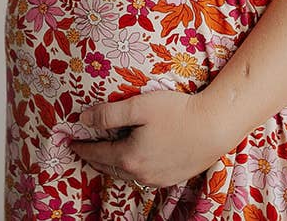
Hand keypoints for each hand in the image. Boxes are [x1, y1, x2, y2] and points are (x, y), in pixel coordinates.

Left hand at [69, 89, 237, 190]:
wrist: (216, 126)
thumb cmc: (178, 112)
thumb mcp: (139, 106)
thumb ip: (109, 114)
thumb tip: (83, 120)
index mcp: (129, 157)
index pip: (97, 153)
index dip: (82, 146)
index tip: (70, 142)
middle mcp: (141, 173)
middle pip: (110, 167)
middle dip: (94, 158)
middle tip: (84, 150)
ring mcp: (158, 179)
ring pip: (127, 174)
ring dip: (113, 165)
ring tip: (106, 155)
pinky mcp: (172, 177)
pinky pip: (144, 177)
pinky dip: (132, 169)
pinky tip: (135, 160)